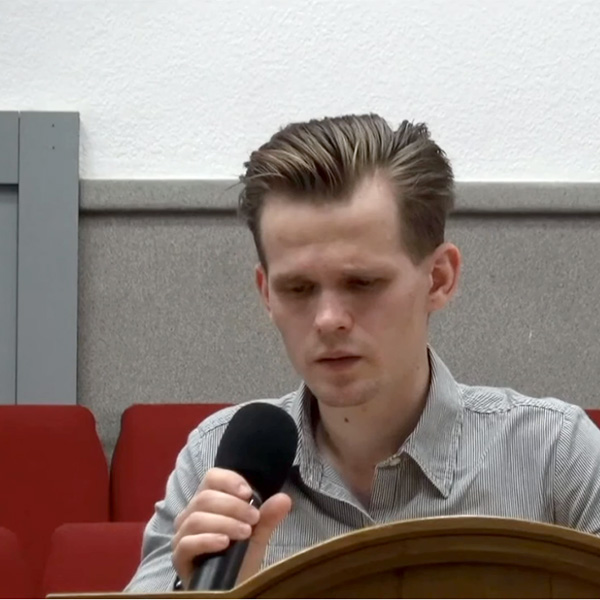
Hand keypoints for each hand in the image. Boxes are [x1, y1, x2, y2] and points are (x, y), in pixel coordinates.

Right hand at [172, 467, 291, 588]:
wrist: (232, 588)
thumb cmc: (240, 557)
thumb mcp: (257, 535)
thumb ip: (268, 516)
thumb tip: (284, 498)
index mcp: (208, 502)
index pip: (212, 478)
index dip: (229, 481)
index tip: (248, 493)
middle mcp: (191, 514)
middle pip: (205, 497)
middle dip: (233, 506)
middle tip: (254, 518)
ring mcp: (182, 535)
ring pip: (197, 518)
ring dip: (225, 522)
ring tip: (244, 532)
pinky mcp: (179, 557)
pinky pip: (187, 543)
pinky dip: (207, 540)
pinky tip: (224, 543)